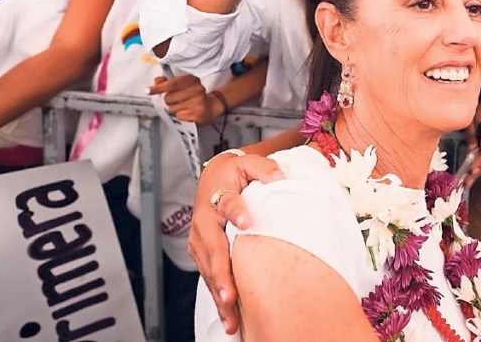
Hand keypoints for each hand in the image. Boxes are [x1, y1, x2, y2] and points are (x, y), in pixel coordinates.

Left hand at [148, 74, 217, 123]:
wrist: (212, 107)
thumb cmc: (195, 95)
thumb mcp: (184, 85)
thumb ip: (169, 82)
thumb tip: (157, 81)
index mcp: (192, 80)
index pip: (172, 84)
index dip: (158, 88)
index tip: (148, 90)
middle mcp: (197, 89)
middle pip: (169, 98)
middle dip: (169, 101)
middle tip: (177, 100)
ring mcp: (198, 102)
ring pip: (172, 109)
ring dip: (174, 109)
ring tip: (183, 107)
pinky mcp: (198, 114)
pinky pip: (179, 116)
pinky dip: (181, 116)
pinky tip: (187, 112)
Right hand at [189, 152, 284, 334]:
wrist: (213, 176)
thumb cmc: (234, 172)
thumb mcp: (249, 162)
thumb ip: (264, 167)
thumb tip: (280, 177)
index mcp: (217, 196)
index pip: (226, 203)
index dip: (236, 212)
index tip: (247, 223)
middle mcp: (204, 221)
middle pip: (212, 249)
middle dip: (221, 274)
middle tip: (230, 295)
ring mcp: (200, 240)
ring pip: (209, 269)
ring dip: (219, 293)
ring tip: (231, 317)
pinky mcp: (201, 253)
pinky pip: (209, 276)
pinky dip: (218, 296)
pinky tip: (229, 316)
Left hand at [464, 104, 480, 186]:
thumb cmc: (475, 108)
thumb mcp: (470, 119)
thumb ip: (471, 135)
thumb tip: (472, 151)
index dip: (480, 161)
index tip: (472, 171)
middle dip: (478, 171)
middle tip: (467, 183)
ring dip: (479, 170)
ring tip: (468, 182)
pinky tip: (473, 172)